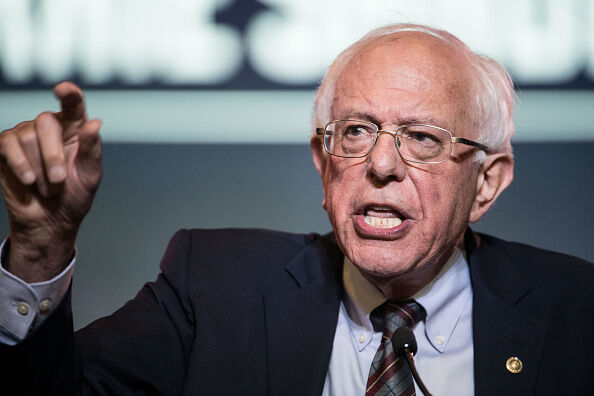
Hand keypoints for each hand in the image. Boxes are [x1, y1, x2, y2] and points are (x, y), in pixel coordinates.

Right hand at [0, 82, 101, 281]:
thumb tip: (95, 123)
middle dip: (53, 153)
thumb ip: (92, 149)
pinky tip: (29, 180)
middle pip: (46, 120)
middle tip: (59, 179)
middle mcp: (49, 126)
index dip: (69, 94)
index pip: (73, 104)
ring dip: (39, 166)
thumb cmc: (75, 196)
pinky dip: (19, 164)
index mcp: (74, 129)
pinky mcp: (5, 148)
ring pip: (26, 135)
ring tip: (49, 188)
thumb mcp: (90, 176)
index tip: (64, 89)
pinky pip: (7, 144)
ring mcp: (24, 134)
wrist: (51, 221)